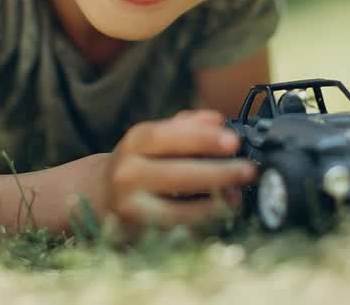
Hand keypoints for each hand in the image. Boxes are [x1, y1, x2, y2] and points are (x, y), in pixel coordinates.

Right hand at [98, 109, 256, 232]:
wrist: (102, 194)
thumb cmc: (140, 161)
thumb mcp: (157, 137)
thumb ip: (186, 126)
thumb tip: (217, 120)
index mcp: (137, 141)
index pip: (169, 136)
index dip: (202, 139)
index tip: (233, 141)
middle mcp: (128, 171)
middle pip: (175, 174)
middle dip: (217, 173)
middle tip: (247, 171)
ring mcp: (130, 204)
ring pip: (176, 208)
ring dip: (213, 204)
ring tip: (237, 196)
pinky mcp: (138, 230)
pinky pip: (175, 227)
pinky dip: (200, 221)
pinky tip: (219, 213)